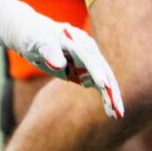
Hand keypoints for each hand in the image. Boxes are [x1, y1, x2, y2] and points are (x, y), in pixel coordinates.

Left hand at [4, 15, 123, 120]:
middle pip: (102, 69)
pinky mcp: (86, 70)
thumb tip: (59, 65)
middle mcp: (87, 49)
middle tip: (116, 107)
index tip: (103, 85)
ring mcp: (88, 60)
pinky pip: (99, 84)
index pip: (88, 56)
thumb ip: (48, 50)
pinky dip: (105, 97)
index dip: (96, 70)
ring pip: (105, 79)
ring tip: (117, 114)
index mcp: (76, 39)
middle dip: (110, 88)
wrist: (34, 37)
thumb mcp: (37, 41)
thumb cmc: (34, 37)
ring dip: (112, 96)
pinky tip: (110, 111)